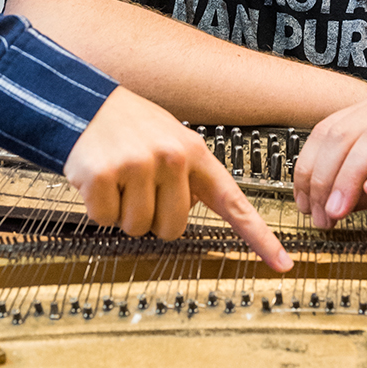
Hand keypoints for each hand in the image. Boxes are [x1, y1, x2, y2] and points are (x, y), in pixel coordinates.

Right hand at [63, 87, 292, 272]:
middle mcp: (171, 158)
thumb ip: (188, 175)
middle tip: (138, 186)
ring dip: (122, 212)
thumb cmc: (129, 128)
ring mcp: (137, 165)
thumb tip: (187, 215)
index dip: (259, 237)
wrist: (83, 104)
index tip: (284, 263)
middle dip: (152, 217)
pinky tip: (98, 178)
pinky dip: (96, 207)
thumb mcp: (170, 139)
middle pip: (172, 229)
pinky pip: (105, 220)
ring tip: (118, 177)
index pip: (233, 202)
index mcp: (194, 152)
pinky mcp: (103, 175)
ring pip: (138, 228)